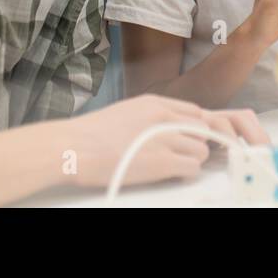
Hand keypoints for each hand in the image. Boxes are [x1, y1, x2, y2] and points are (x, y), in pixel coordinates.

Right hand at [64, 94, 268, 188]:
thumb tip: (164, 128)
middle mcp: (164, 117)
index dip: (197, 128)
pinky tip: (173, 174)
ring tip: (175, 166)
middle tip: (185, 154)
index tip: (194, 138)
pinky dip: (187, 173)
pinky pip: (193, 167)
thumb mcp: (126, 112)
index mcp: (154, 103)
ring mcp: (166, 138)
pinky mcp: (164, 162)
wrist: (75, 147)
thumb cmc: (92, 134)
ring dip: (192, 159)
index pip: (194, 112)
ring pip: (202, 149)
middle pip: (203, 129)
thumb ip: (150, 117)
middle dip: (198, 143)